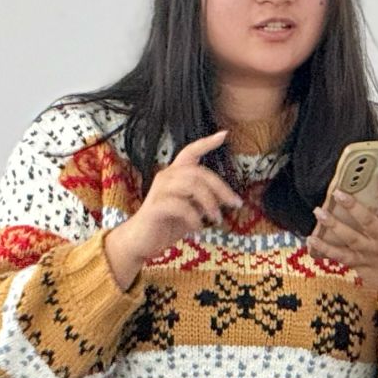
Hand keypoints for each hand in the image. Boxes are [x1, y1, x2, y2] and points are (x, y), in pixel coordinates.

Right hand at [104, 132, 241, 288]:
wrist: (141, 242)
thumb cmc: (166, 224)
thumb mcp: (191, 210)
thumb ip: (203, 200)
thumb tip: (226, 198)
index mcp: (174, 175)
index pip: (190, 152)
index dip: (206, 142)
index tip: (224, 134)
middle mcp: (166, 177)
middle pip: (199, 172)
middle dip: (221, 187)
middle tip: (236, 204)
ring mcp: (159, 190)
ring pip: (192, 185)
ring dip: (210, 203)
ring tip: (217, 219)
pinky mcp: (155, 206)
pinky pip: (181, 206)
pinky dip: (194, 218)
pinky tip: (198, 228)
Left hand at [306, 180, 377, 306]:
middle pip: (368, 222)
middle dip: (353, 207)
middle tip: (338, 193)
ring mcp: (371, 252)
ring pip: (351, 238)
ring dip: (333, 225)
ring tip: (319, 212)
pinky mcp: (361, 263)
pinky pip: (340, 257)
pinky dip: (325, 249)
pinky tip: (311, 239)